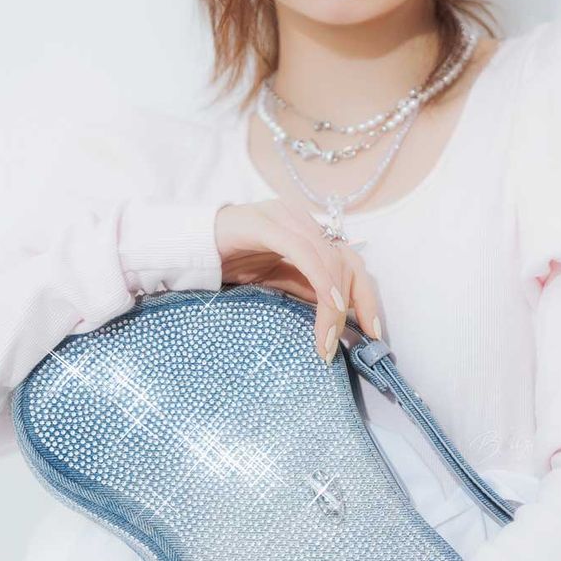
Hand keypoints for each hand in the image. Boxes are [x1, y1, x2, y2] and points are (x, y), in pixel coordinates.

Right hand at [214, 199, 381, 362]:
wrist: (186, 247)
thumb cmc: (228, 263)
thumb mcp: (274, 282)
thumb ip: (304, 291)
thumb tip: (339, 318)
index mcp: (307, 233)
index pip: (350, 262)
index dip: (366, 297)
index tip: (374, 333)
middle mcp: (301, 220)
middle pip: (346, 261)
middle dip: (356, 304)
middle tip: (349, 342)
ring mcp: (284, 218)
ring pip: (328, 259)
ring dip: (334, 303)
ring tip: (326, 339)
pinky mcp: (265, 224)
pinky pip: (303, 252)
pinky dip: (321, 279)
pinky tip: (327, 304)